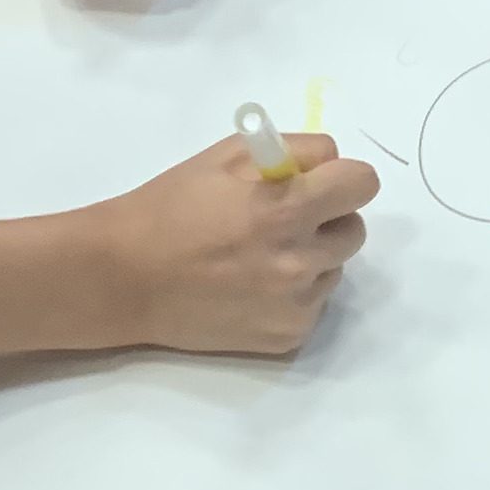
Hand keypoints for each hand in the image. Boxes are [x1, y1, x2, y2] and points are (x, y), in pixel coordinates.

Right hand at [90, 132, 375, 355]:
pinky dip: (293, 293)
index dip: (343, 178)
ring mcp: (296, 304)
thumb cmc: (171, 206)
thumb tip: (330, 162)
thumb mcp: (227, 156)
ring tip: (258, 255)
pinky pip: (313, 303)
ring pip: (334, 268)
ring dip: (310, 257)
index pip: (363, 183)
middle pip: (354, 229)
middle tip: (282, 218)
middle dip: (327, 218)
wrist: (126, 278)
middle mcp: (300, 260)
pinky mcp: (287, 336)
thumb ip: (290, 152)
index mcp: (286, 208)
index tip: (321, 182)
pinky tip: (250, 287)